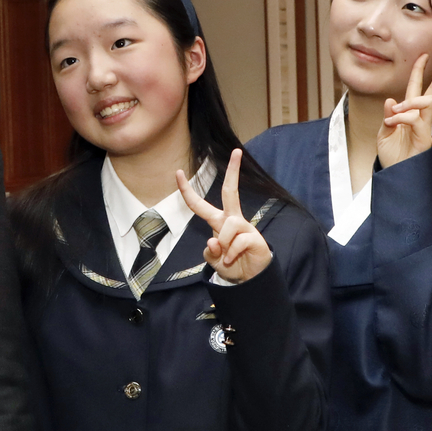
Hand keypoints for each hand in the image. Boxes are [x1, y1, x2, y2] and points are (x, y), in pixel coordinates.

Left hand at [178, 149, 273, 283]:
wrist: (251, 279)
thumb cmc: (231, 265)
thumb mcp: (213, 262)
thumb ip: (210, 252)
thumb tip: (213, 241)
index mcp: (218, 222)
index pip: (199, 205)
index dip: (186, 191)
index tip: (177, 172)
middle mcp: (231, 220)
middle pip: (230, 191)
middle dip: (233, 171)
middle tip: (237, 151)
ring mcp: (244, 227)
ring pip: (228, 226)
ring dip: (223, 245)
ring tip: (227, 257)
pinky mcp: (254, 237)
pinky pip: (237, 242)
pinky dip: (231, 255)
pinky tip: (235, 260)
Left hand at [376, 51, 431, 167]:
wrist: (396, 177)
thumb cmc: (392, 157)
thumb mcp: (384, 133)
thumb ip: (388, 117)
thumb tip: (391, 100)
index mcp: (410, 114)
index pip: (417, 88)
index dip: (420, 72)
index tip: (424, 55)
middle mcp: (420, 118)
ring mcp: (425, 127)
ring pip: (426, 102)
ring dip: (409, 102)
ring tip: (394, 113)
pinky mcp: (425, 138)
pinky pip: (415, 119)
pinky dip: (402, 118)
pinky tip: (392, 123)